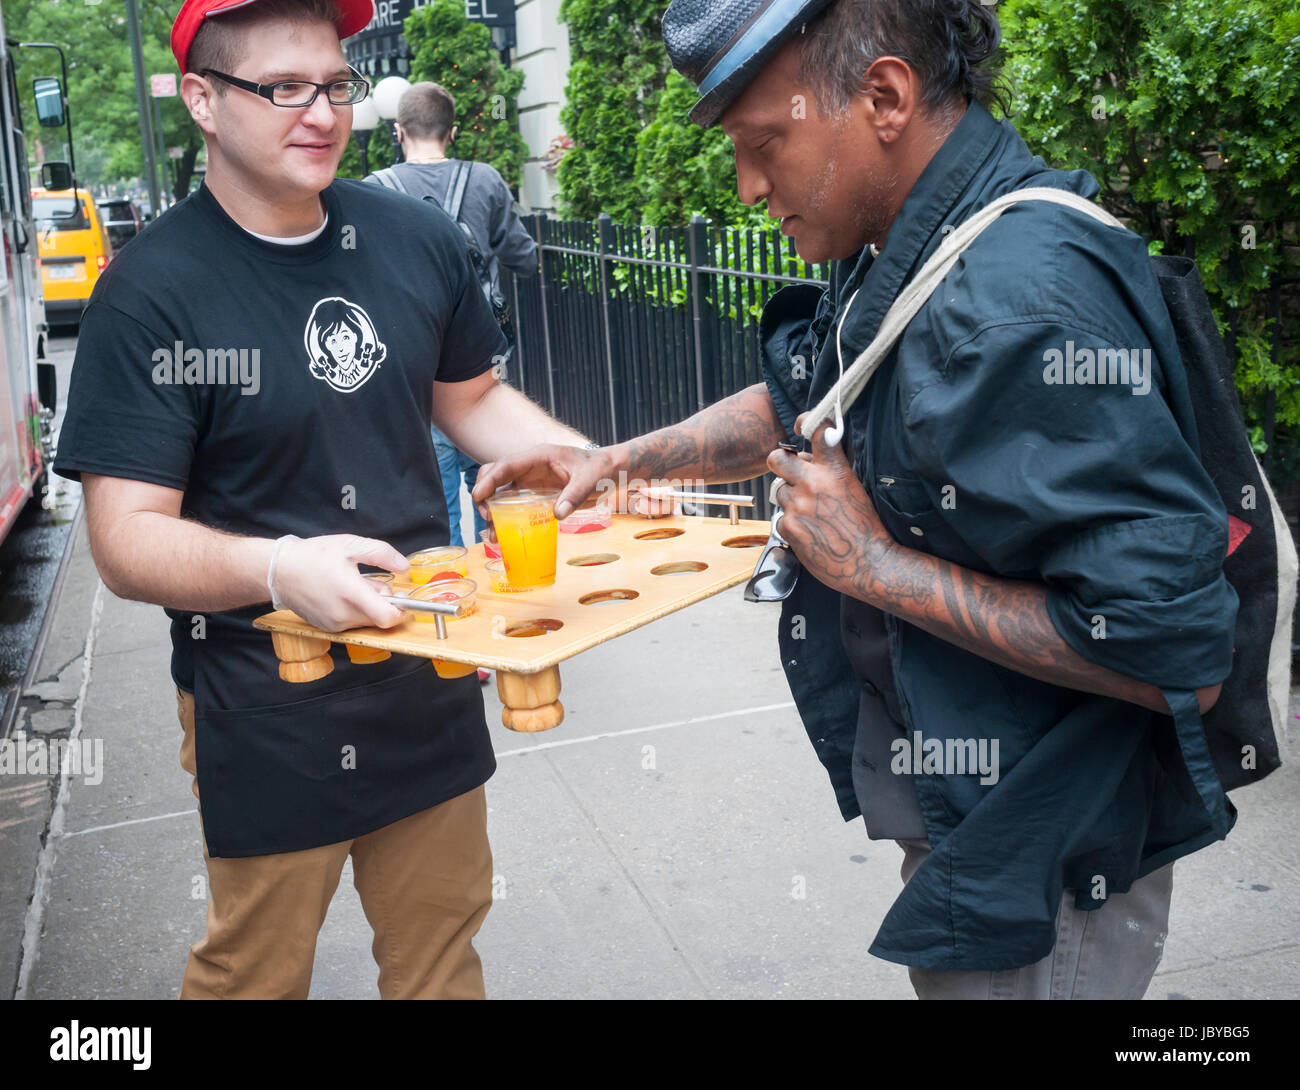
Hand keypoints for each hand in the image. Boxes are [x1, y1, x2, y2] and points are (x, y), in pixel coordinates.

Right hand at [271, 534, 410, 632]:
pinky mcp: (326, 628)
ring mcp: (334, 624)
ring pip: (366, 621)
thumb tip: (404, 566)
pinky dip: (354, 612)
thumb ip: (382, 554)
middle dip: (383, 603)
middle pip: (379, 619)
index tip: (402, 597)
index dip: (402, 610)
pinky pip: (351, 623)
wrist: (278, 570)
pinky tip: (342, 595)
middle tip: (372, 582)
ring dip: (368, 607)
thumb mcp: (350, 545)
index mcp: (351, 594)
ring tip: (353, 585)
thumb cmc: (312, 556)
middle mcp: (343, 614)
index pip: (388, 617)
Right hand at [471, 444, 675, 520]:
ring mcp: (529, 480)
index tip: (479, 497)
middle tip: (487, 519)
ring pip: (499, 491)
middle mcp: (529, 467)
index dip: (489, 480)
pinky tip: (502, 536)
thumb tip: (557, 514)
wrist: (612, 471)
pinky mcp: (534, 493)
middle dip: (484, 495)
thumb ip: (575, 494)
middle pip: (494, 475)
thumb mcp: (592, 480)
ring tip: (491, 535)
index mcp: (539, 456)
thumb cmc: (602, 469)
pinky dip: (502, 518)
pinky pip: (511, 503)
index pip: (506, 465)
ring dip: (490, 510)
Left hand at [764, 415, 895, 596]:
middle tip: (789, 473)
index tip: (801, 426)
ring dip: (790, 500)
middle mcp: (813, 483)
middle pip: (777, 459)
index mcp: (834, 471)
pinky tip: (810, 533)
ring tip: (811, 515)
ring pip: (780, 492)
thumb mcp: (855, 489)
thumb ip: (831, 473)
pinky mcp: (789, 527)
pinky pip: (781, 519)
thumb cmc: (867, 528)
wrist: (869, 563)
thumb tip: (810, 462)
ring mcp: (798, 505)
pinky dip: (792, 525)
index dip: (806, 422)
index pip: (819, 431)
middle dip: (780, 463)